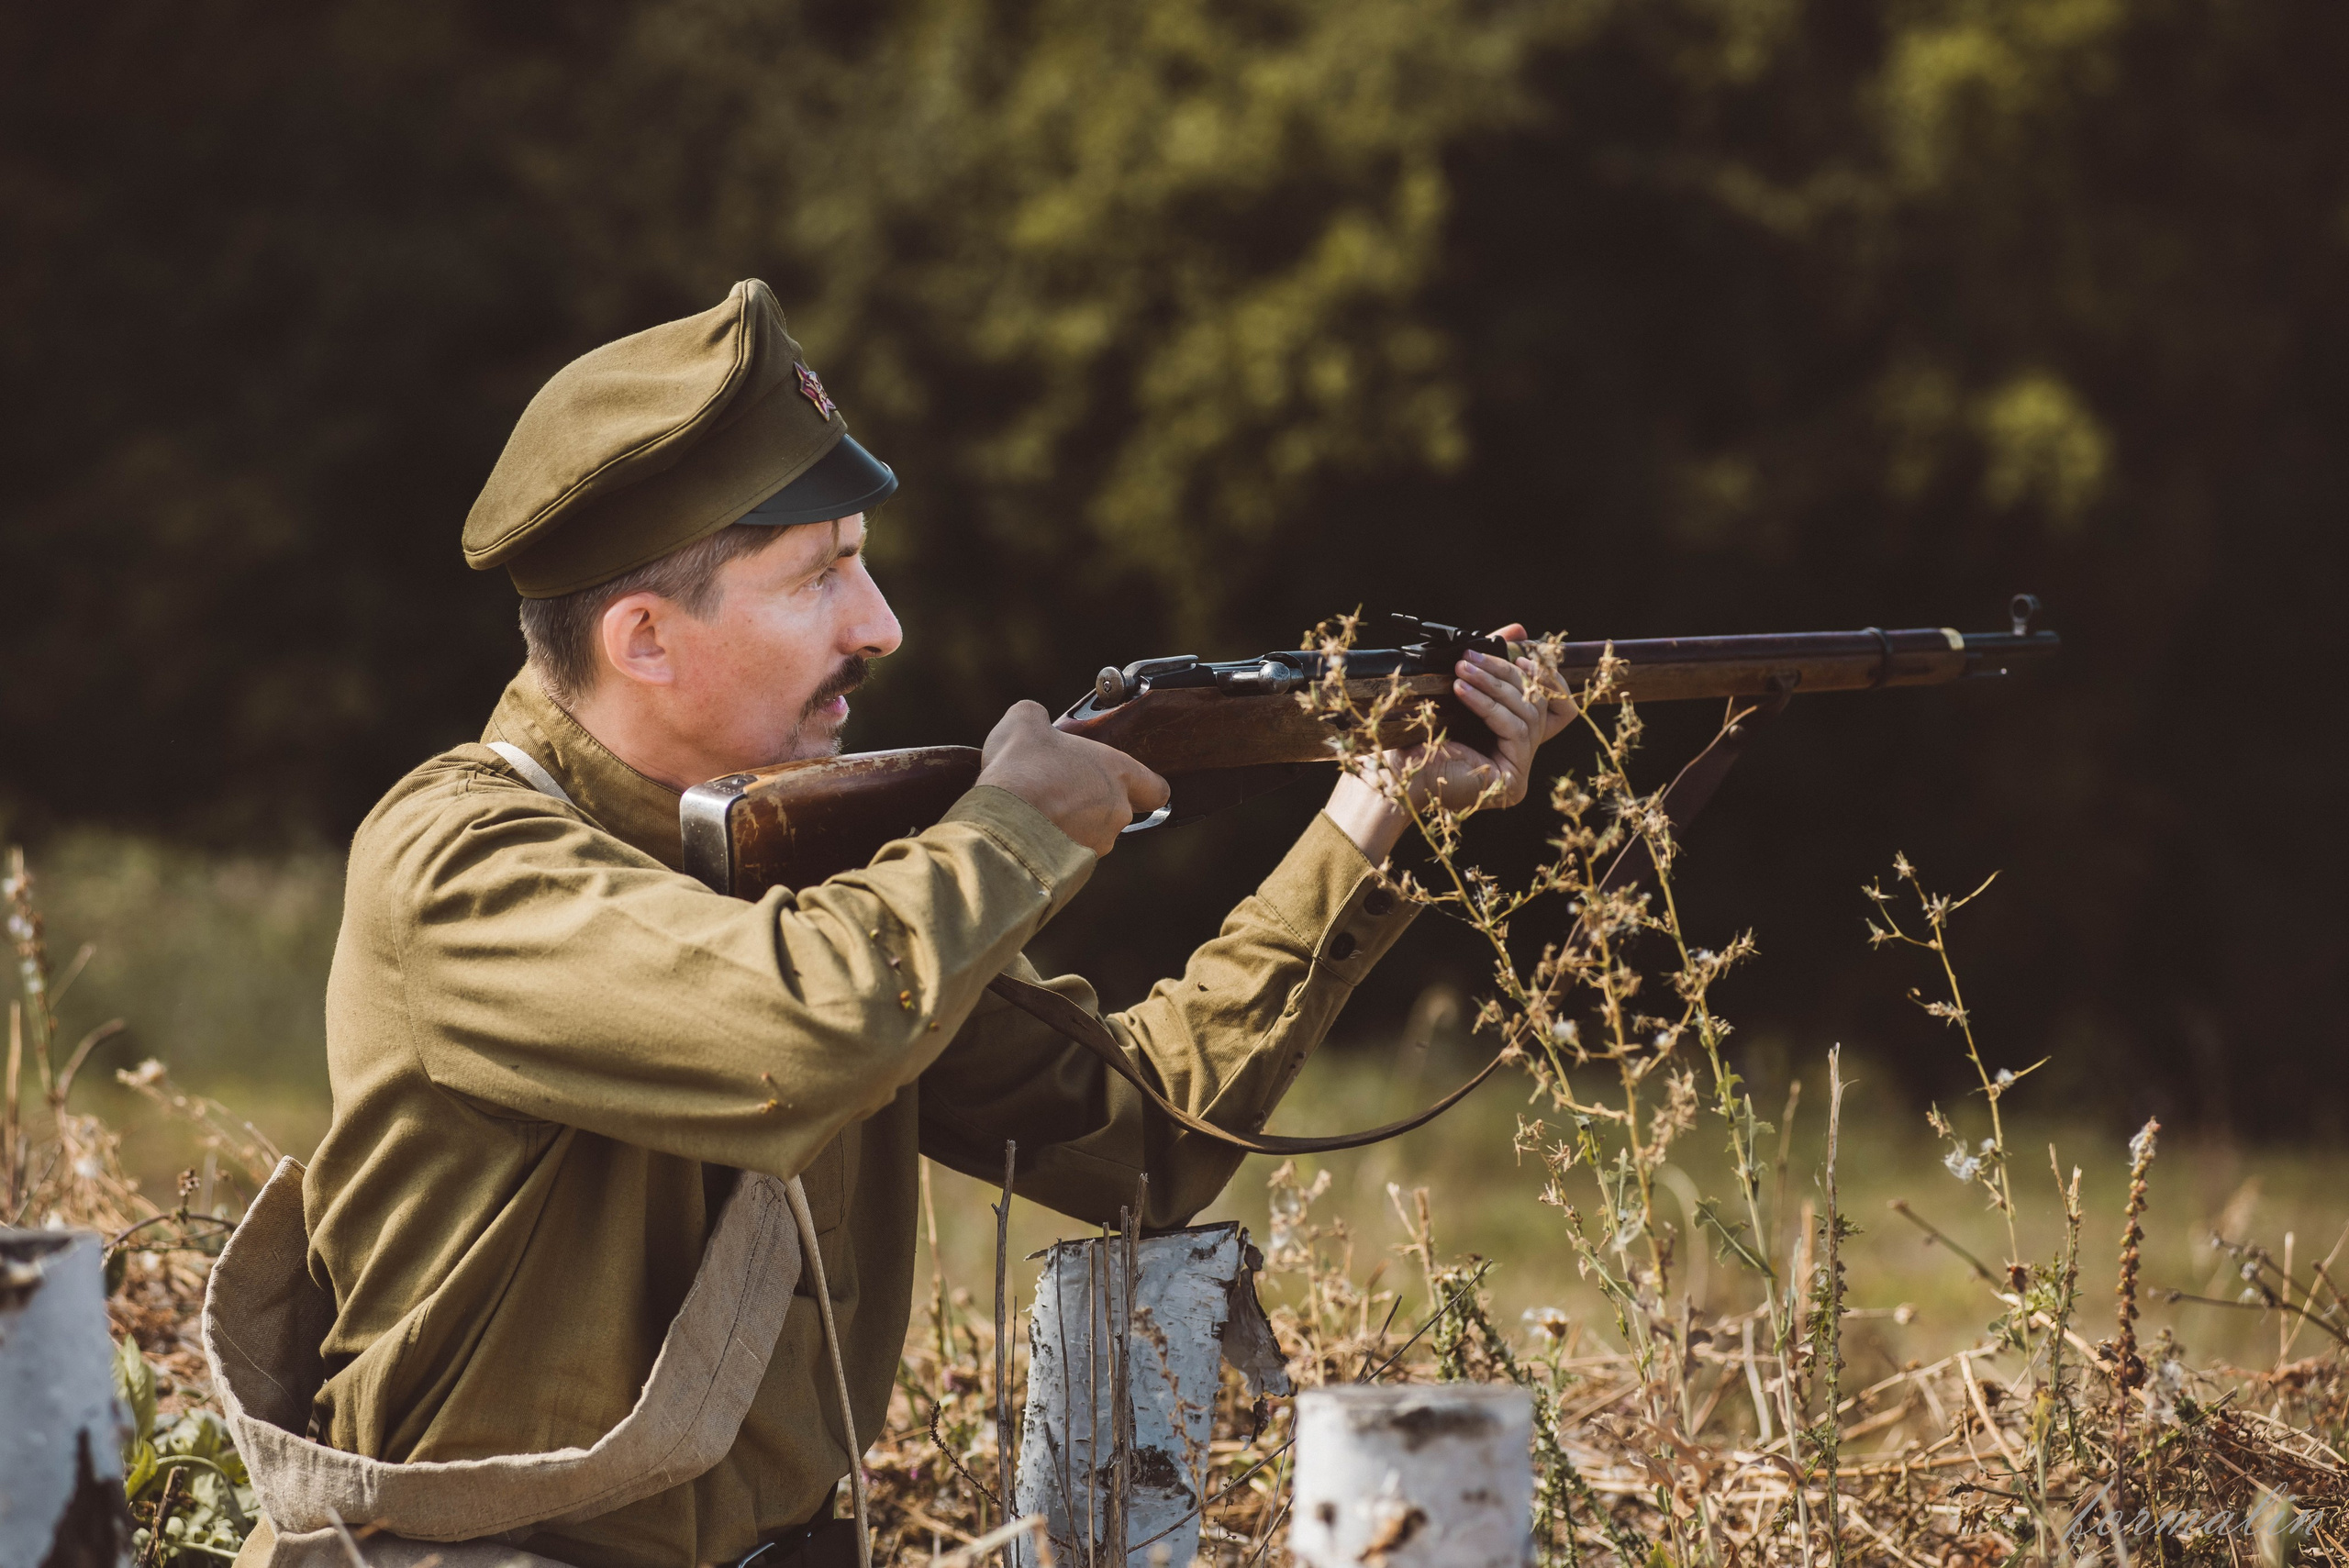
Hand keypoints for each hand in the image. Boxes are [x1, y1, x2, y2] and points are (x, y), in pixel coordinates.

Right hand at [978, 700, 1169, 856]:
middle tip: (1060, 788)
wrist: (1002, 825)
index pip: (1156, 788)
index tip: (1127, 783)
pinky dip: (1054, 844)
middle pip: (1117, 810)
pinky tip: (1027, 832)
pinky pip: (1069, 853)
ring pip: (1092, 833)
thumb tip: (1034, 720)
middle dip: (1091, 802)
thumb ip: (1038, 716)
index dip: (1144, 786)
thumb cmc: (1021, 769)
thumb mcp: (1024, 721)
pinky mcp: (1076, 868)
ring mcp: (1099, 843)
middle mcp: (1117, 812)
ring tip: (1036, 811)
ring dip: (1071, 824)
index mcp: (1117, 772)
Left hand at [1324, 622, 1577, 860]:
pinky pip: (1515, 730)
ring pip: (1528, 713)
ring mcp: (1519, 770)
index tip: (1522, 651)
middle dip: (1505, 672)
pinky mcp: (1513, 780)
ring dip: (1493, 685)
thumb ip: (1491, 662)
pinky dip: (1488, 705)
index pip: (1554, 704)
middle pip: (1536, 702)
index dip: (1545, 674)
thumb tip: (1519, 629)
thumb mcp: (1462, 688)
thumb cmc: (1420, 733)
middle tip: (1469, 658)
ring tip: (1462, 671)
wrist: (1392, 771)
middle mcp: (1520, 756)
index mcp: (1511, 737)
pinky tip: (1462, 692)